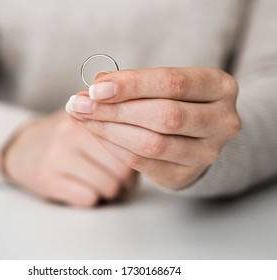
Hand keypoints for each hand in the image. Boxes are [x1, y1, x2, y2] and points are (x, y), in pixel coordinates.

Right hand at [2, 111, 135, 206]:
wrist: (22, 148)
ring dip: (111, 192)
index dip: (138, 159)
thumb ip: (113, 122)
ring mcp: (58, 156)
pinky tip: (86, 190)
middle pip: (123, 170)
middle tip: (121, 180)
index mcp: (88, 116)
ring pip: (108, 187)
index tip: (135, 164)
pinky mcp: (48, 179)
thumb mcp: (86, 118)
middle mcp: (72, 134)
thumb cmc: (65, 136)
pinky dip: (93, 199)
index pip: (131, 143)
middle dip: (127, 181)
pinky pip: (89, 198)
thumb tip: (148, 138)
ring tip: (104, 185)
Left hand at [66, 67, 240, 189]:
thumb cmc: (175, 101)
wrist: (197, 136)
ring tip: (83, 118)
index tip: (95, 88)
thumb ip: (134, 84)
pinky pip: (143, 162)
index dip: (131, 85)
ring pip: (152, 143)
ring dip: (110, 130)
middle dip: (116, 110)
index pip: (172, 83)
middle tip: (80, 104)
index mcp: (219, 87)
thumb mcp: (163, 85)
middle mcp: (222, 121)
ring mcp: (207, 152)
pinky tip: (98, 134)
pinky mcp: (186, 174)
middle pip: (164, 115)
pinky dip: (115, 147)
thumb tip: (97, 85)